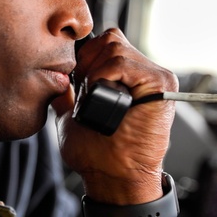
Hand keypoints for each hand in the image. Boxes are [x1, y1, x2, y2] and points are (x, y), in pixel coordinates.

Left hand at [51, 28, 177, 204]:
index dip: (85, 57)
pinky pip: (125, 61)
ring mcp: (156, 76)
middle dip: (88, 62)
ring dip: (96, 72)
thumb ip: (67, 94)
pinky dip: (107, 75)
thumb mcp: (72, 116)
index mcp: (127, 77)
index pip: (105, 42)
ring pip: (115, 47)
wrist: (115, 177)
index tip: (77, 83)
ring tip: (97, 99)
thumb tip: (53, 75)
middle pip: (110, 39)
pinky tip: (103, 95)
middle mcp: (144, 72)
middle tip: (86, 92)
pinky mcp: (162, 83)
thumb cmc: (97, 155)